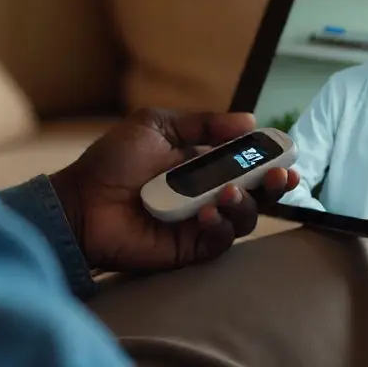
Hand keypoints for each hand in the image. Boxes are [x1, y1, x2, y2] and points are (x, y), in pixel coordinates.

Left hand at [47, 108, 299, 273]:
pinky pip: (218, 241)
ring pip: (243, 219)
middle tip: (279, 176)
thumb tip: (249, 118)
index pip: (247, 162)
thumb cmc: (113, 161)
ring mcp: (199, 222)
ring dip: (245, 204)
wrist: (81, 201)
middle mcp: (206, 193)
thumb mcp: (156, 127)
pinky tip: (206, 213)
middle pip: (255, 193)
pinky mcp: (188, 248)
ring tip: (228, 192)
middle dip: (273, 185)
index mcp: (203, 163)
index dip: (270, 159)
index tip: (286, 152)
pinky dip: (220, 226)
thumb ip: (203, 124)